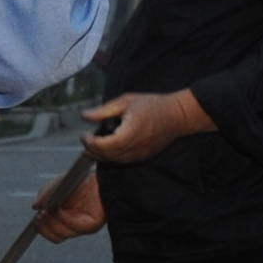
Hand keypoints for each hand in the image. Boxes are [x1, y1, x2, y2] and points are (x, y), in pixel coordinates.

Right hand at [31, 166, 106, 243]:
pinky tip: (58, 210)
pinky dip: (63, 219)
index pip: (51, 233)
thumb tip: (35, 207)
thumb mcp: (55, 187)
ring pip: (61, 235)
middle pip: (55, 237)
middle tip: (41, 214)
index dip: (40, 228)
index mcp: (64, 219)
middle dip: (44, 227)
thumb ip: (44, 196)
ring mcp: (83, 226)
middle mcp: (74, 225)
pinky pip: (73, 228)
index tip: (36, 219)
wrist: (98, 176)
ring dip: (52, 223)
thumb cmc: (79, 181)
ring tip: (49, 209)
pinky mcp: (92, 225)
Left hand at [78, 90, 208, 164]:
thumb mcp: (126, 101)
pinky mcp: (143, 157)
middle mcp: (135, 147)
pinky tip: (106, 149)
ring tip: (91, 145)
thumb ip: (104, 111)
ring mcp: (140, 154)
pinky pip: (123, 161)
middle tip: (85, 140)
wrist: (178, 115)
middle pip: (107, 155)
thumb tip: (85, 116)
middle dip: (92, 150)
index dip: (90, 142)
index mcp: (130, 132)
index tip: (84, 134)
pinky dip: (111, 157)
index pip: (104, 145)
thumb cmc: (153, 105)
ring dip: (100, 155)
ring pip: (114, 161)